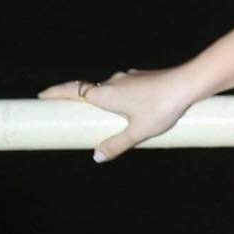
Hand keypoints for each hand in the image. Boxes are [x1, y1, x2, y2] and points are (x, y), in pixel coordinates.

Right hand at [37, 67, 197, 162]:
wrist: (190, 82)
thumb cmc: (162, 107)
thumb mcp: (138, 133)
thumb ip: (116, 145)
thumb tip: (97, 156)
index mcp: (107, 94)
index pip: (74, 90)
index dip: (57, 92)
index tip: (43, 96)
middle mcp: (115, 81)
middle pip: (90, 90)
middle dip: (79, 101)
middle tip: (68, 112)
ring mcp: (131, 77)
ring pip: (110, 89)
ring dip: (103, 101)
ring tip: (103, 118)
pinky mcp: (144, 77)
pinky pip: (125, 88)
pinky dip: (120, 98)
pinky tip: (132, 111)